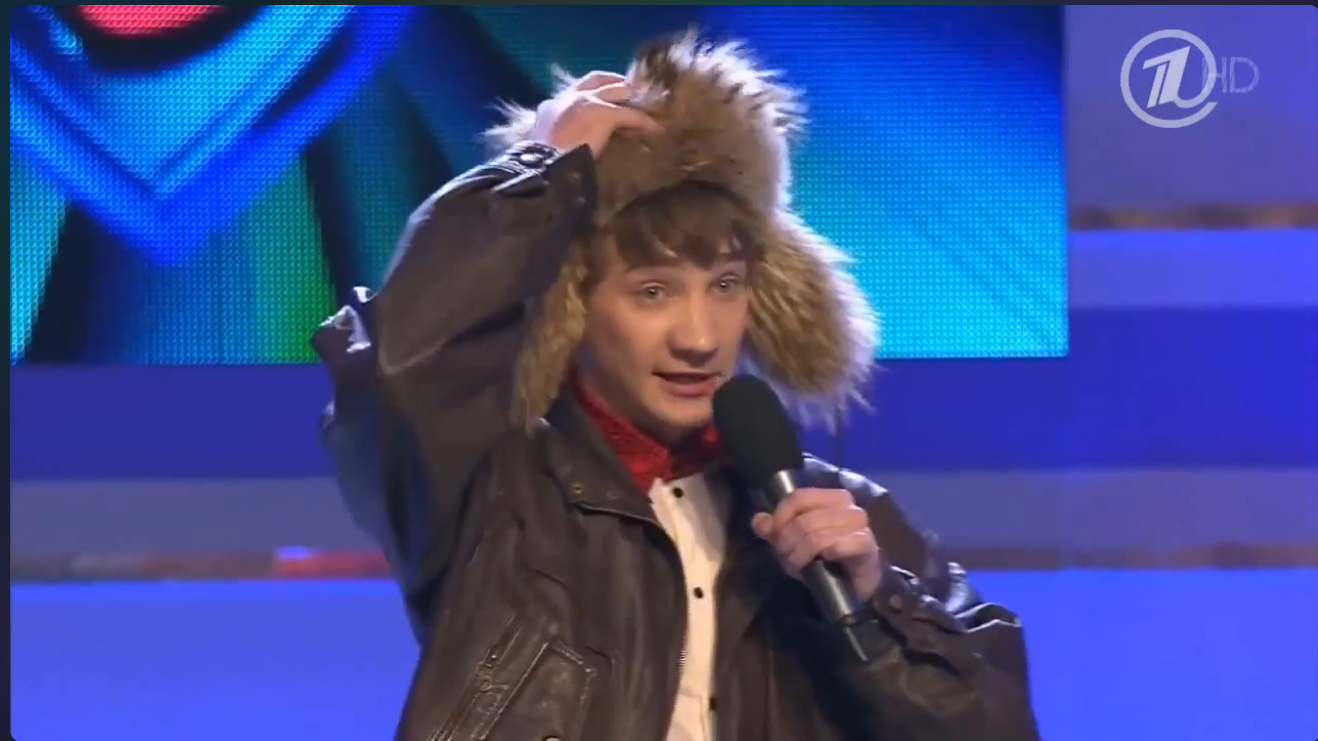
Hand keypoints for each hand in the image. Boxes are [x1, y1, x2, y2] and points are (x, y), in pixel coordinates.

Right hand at [530, 71, 661, 158]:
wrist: (544, 167)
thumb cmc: (542, 162)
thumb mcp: (546, 143)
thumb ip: (558, 135)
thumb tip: (568, 144)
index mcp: (552, 105)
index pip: (576, 89)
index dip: (593, 90)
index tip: (604, 95)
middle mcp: (569, 96)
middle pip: (598, 79)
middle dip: (616, 82)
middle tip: (633, 90)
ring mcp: (587, 102)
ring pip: (618, 91)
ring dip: (634, 98)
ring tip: (649, 105)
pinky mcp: (604, 113)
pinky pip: (631, 115)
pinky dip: (644, 121)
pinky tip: (656, 129)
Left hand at [752, 488, 883, 601]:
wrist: (854, 584)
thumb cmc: (822, 558)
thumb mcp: (793, 543)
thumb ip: (775, 530)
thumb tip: (758, 521)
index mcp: (830, 497)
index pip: (797, 498)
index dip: (780, 519)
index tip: (775, 539)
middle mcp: (847, 505)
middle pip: (803, 520)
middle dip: (788, 544)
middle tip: (787, 559)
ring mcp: (859, 523)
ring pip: (816, 536)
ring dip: (800, 556)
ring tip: (799, 566)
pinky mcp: (867, 544)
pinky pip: (839, 545)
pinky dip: (826, 555)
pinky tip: (824, 562)